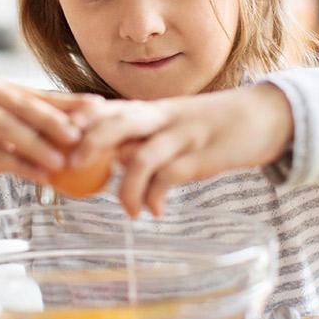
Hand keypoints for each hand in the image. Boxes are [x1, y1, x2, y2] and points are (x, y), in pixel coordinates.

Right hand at [0, 78, 99, 190]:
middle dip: (55, 121)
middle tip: (80, 136)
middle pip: (24, 105)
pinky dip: (18, 164)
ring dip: (37, 146)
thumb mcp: (2, 131)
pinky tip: (38, 175)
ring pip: (8, 128)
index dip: (69, 101)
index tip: (99, 108)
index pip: (39, 93)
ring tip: (61, 162)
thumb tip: (78, 138)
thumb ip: (32, 130)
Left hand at [68, 84, 293, 217]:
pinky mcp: (204, 155)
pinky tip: (153, 211)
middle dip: (89, 143)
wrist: (265, 115)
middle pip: (117, 122)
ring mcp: (183, 134)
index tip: (54, 134)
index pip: (107, 108)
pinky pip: (171, 176)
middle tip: (69, 168)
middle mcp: (163, 116)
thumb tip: (108, 161)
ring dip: (126, 186)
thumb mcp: (174, 124)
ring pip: (142, 155)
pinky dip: (156, 196)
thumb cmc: (212, 123)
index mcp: (152, 108)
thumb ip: (142, 138)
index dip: (79, 119)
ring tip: (127, 210)